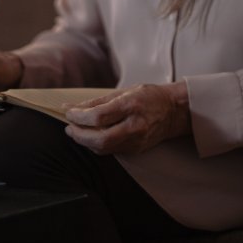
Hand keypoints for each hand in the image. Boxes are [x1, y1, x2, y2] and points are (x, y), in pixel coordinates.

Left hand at [63, 82, 190, 154]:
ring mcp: (136, 141)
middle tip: (69, 127)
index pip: (98, 116)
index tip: (68, 112)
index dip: (79, 116)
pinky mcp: (136, 149)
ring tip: (76, 131)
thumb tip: (71, 107)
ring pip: (103, 148)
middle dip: (79, 135)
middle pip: (100, 139)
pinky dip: (97, 145)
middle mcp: (134, 126)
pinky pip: (111, 151)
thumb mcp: (123, 91)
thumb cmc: (148, 97)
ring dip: (85, 141)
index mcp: (131, 106)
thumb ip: (97, 101)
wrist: (174, 111)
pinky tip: (91, 136)